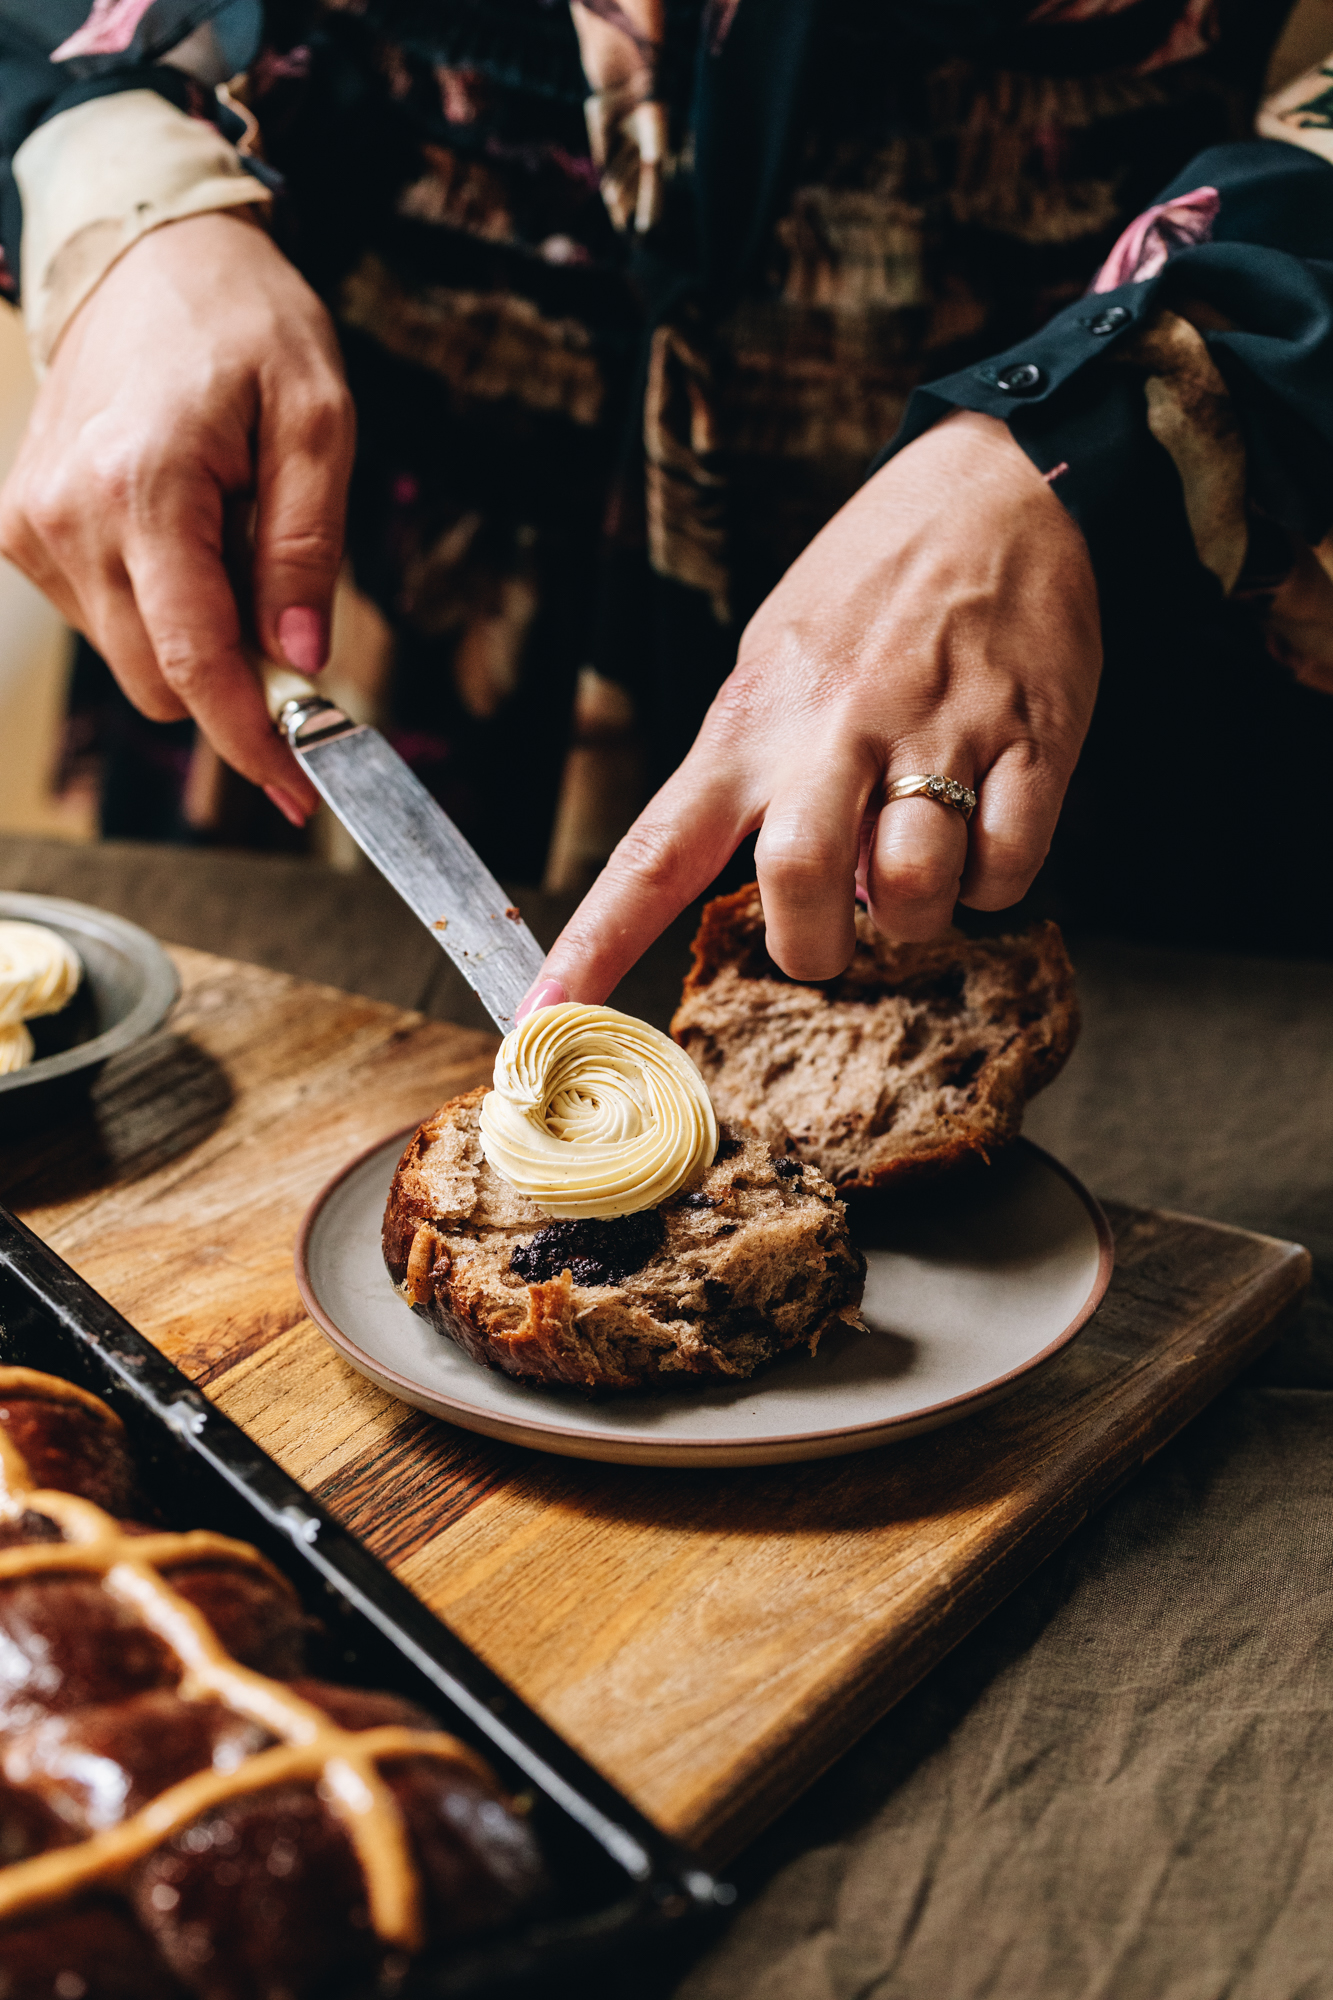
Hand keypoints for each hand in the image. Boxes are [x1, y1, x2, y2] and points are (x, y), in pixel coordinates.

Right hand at [0, 210, 355, 822]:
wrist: (143, 254)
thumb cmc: (242, 323)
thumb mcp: (318, 419)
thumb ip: (307, 547)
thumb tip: (299, 660)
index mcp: (142, 486)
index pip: (193, 660)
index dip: (250, 739)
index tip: (299, 787)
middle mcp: (66, 517)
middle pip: (158, 678)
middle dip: (231, 677)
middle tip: (283, 603)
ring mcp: (32, 526)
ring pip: (130, 657)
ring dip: (192, 632)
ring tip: (226, 531)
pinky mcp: (20, 530)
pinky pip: (101, 617)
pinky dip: (154, 603)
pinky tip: (181, 530)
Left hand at [524, 410, 1101, 1009]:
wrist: (1001, 486)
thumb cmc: (869, 588)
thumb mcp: (773, 659)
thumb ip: (761, 774)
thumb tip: (789, 892)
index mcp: (750, 723)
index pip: (653, 853)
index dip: (592, 945)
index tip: (538, 1020)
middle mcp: (832, 731)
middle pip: (797, 889)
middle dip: (814, 948)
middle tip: (834, 931)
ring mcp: (934, 735)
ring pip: (911, 892)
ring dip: (914, 918)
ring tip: (918, 872)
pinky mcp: (1029, 739)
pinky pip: (1008, 864)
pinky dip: (995, 879)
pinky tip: (984, 839)